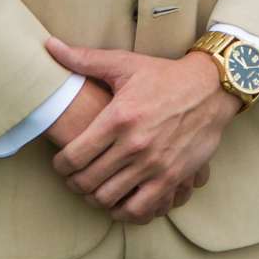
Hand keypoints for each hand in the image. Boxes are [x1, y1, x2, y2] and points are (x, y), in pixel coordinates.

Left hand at [45, 38, 238, 223]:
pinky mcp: (172, 178)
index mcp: (118, 117)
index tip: (61, 164)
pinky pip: (139, 209)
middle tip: (74, 178)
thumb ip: (84, 59)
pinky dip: (124, 212)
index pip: (74, 156)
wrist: (210, 89)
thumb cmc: (163, 76)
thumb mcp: (124, 64)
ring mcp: (154, 164)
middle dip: (74, 183)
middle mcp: (134, 144)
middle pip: (87, 181)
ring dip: (95, 198)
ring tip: (94, 189)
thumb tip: (49, 46)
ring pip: (109, 198)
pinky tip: (120, 202)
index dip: (60, 165)